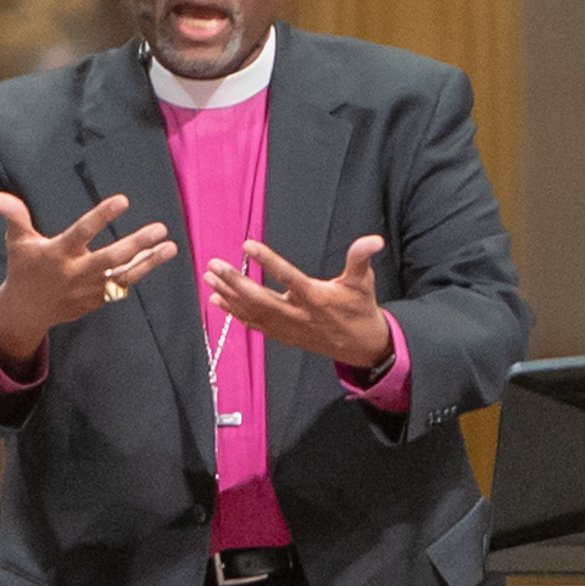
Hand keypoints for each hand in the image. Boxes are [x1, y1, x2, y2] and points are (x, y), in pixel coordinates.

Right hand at [0, 187, 176, 360]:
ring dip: (149, 262)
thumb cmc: (24, 267)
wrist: (28, 311)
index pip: (82, 232)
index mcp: (58, 254)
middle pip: (110, 259)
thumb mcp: (18, 241)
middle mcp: (76, 272)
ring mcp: (89, 289)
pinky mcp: (97, 300)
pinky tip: (157, 257)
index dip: (102, 217)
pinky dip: (139, 272)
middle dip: (136, 244)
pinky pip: (121, 286)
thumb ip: (14, 216)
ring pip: (123, 275)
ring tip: (171, 246)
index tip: (123, 201)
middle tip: (160, 228)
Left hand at [204, 234, 392, 368]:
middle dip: (235, 282)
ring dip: (229, 296)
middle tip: (214, 265)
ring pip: (253, 313)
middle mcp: (298, 314)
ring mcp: (288, 328)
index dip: (267, 261)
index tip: (247, 245)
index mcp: (315, 298)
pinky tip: (218, 301)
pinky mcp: (283, 335)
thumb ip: (361, 258)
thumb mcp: (363, 281)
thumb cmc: (360, 309)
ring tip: (209, 279)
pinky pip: (254, 325)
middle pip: (260, 299)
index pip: (287, 277)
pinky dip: (235, 313)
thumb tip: (374, 240)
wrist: (361, 346)